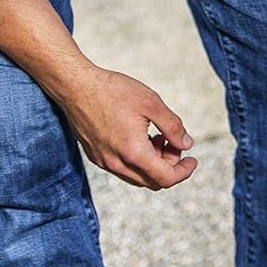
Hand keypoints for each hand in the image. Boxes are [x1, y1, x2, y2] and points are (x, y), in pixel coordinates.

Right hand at [49, 64, 197, 189]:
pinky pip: (123, 169)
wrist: (74, 85)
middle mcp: (117, 163)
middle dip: (170, 165)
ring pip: (138, 177)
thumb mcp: (152, 103)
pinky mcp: (95, 156)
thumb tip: (186, 145)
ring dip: (154, 164)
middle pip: (153, 181)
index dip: (184, 172)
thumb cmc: (113, 90)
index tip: (192, 159)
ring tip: (157, 137)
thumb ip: (173, 127)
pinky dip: (138, 161)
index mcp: (133, 153)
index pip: (166, 179)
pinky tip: (139, 137)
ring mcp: (104, 162)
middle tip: (173, 141)